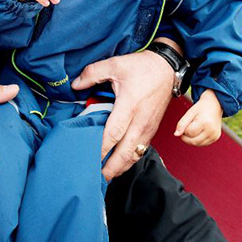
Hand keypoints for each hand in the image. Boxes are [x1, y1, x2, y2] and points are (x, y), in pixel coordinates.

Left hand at [71, 44, 175, 178]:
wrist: (166, 69)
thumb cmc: (142, 67)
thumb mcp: (115, 64)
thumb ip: (93, 73)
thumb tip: (75, 85)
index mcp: (130, 105)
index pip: (114, 132)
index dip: (101, 148)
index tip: (88, 157)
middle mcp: (140, 121)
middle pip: (125, 152)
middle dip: (110, 167)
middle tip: (94, 178)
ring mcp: (147, 128)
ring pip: (134, 155)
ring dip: (119, 168)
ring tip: (104, 177)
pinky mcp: (151, 131)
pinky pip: (140, 151)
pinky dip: (129, 162)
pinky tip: (118, 167)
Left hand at [174, 89, 222, 145]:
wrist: (215, 105)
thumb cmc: (201, 108)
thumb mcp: (190, 112)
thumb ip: (182, 123)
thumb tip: (176, 135)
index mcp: (205, 122)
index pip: (189, 132)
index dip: (184, 129)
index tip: (186, 123)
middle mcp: (211, 131)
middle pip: (193, 141)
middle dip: (186, 137)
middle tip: (186, 129)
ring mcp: (214, 135)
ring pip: (197, 144)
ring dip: (191, 139)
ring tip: (193, 129)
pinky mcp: (215, 138)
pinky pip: (202, 143)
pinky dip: (198, 140)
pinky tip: (198, 131)